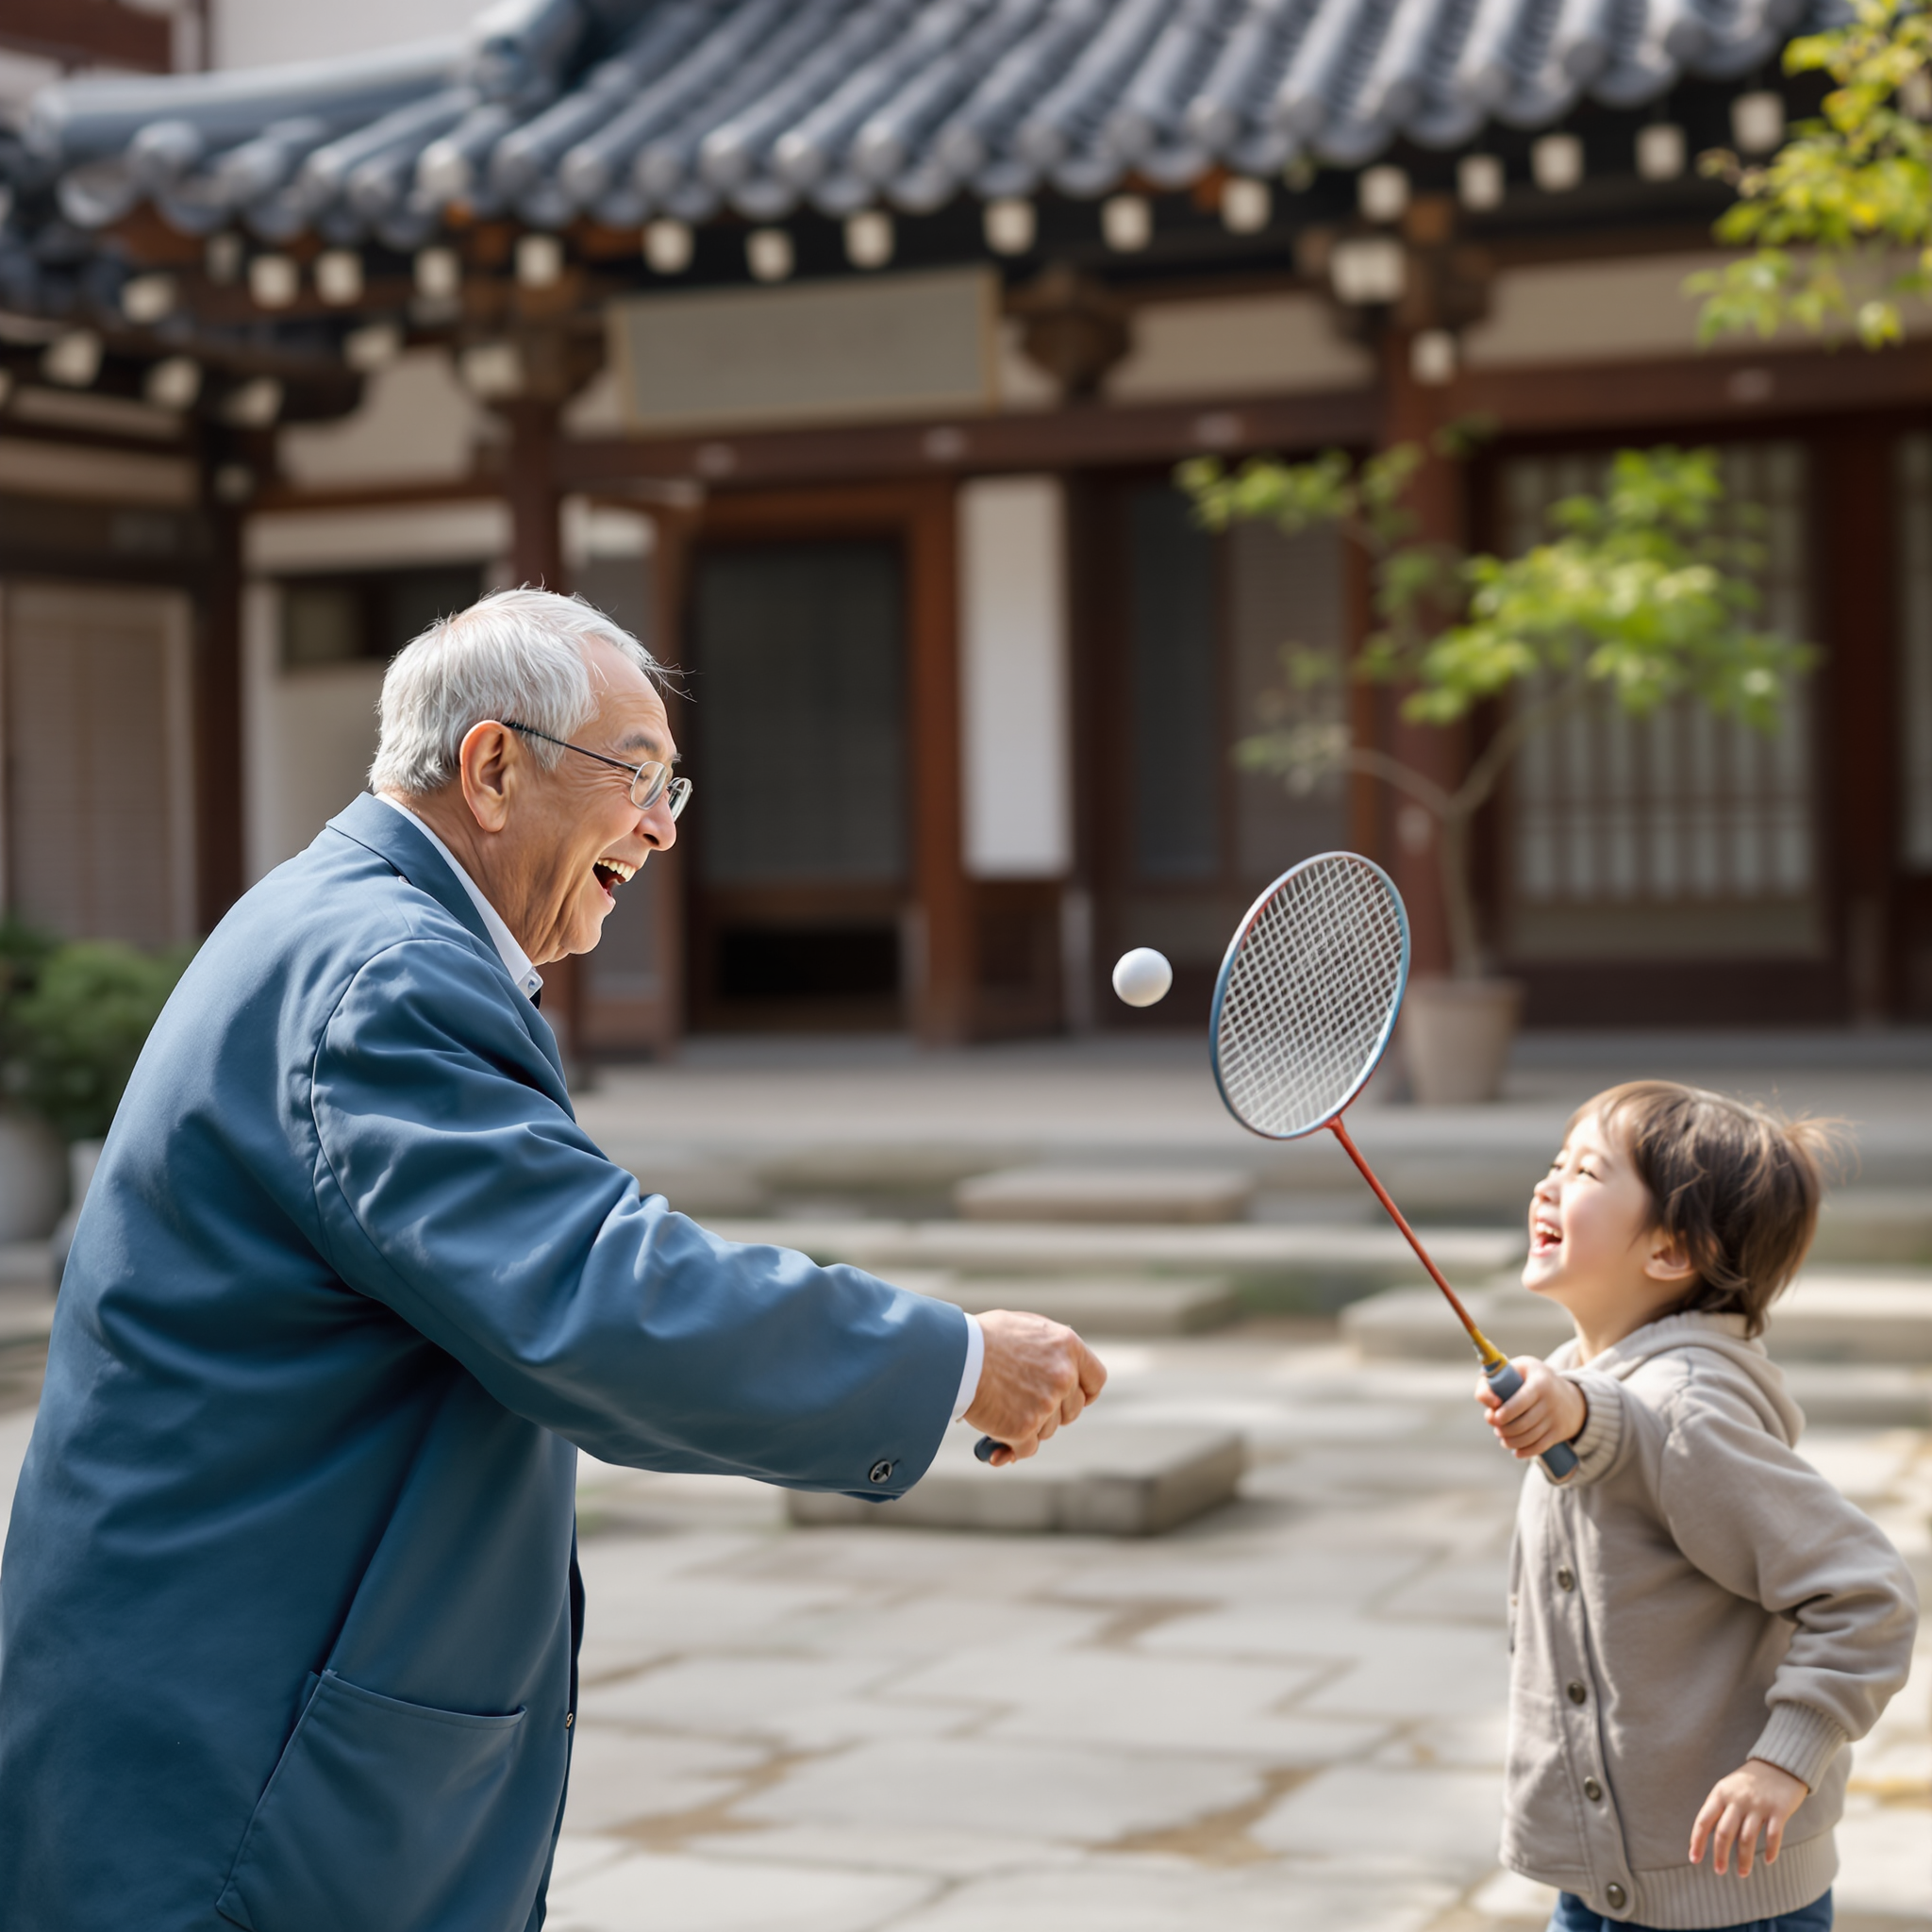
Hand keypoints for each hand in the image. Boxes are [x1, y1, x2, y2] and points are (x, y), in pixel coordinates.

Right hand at [964, 1310, 1106, 1466]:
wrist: (954, 1353)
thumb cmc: (982, 1338)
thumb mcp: (1024, 1329)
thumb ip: (1047, 1349)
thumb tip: (1057, 1367)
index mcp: (1067, 1346)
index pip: (1096, 1379)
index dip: (1085, 1393)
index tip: (1076, 1400)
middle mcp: (1063, 1375)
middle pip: (1072, 1410)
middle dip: (1053, 1413)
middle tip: (1027, 1408)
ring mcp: (1046, 1403)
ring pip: (1048, 1430)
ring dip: (1029, 1427)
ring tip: (1000, 1410)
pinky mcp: (1024, 1427)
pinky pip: (1027, 1448)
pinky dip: (1012, 1447)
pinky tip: (995, 1440)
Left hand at [1476, 1357, 1585, 1460]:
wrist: (1569, 1395)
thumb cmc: (1528, 1380)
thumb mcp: (1513, 1371)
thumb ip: (1490, 1383)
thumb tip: (1490, 1404)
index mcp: (1539, 1382)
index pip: (1520, 1402)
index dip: (1505, 1413)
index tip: (1494, 1419)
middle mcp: (1550, 1400)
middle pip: (1524, 1423)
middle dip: (1505, 1430)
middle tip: (1497, 1430)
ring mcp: (1556, 1417)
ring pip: (1531, 1437)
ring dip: (1512, 1442)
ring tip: (1503, 1439)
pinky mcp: (1559, 1431)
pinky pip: (1541, 1446)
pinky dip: (1526, 1452)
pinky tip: (1516, 1452)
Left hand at [1690, 1759, 1808, 1875]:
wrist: (1779, 1763)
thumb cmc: (1750, 1781)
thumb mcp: (1728, 1788)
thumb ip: (1719, 1808)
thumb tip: (1706, 1836)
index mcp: (1720, 1793)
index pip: (1704, 1821)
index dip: (1697, 1841)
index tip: (1694, 1859)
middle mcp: (1737, 1799)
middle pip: (1723, 1833)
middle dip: (1719, 1855)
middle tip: (1719, 1871)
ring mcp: (1758, 1805)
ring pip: (1747, 1839)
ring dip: (1743, 1859)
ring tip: (1742, 1873)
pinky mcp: (1779, 1810)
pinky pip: (1773, 1835)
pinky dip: (1770, 1851)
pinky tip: (1767, 1861)